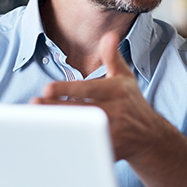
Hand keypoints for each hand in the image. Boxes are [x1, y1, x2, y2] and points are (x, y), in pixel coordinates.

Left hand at [31, 31, 178, 161]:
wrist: (151, 137)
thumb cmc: (132, 103)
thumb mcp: (125, 77)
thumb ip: (112, 57)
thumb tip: (109, 35)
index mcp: (117, 91)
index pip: (89, 89)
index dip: (68, 89)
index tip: (48, 87)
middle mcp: (116, 111)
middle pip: (82, 110)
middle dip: (57, 107)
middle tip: (35, 103)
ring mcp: (113, 133)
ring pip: (83, 130)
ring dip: (61, 126)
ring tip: (38, 122)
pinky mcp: (109, 151)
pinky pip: (87, 148)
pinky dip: (70, 145)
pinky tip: (52, 140)